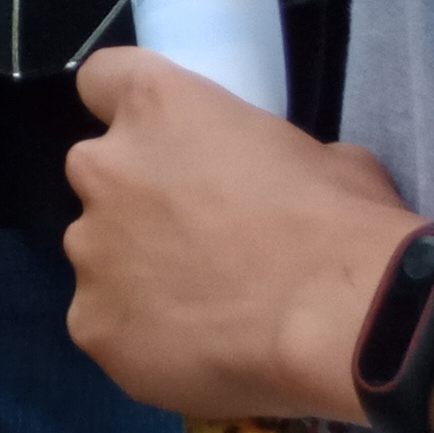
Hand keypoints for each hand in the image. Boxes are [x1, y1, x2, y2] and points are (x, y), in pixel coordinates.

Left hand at [64, 44, 416, 418]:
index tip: (162, 139)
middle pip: (102, 177)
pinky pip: (108, 324)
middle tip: (203, 244)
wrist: (343, 322)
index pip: (104, 78)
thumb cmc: (343, 226)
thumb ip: (265, 157)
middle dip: (141, 204)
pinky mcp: (92, 324)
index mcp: (155, 108)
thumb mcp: (324, 159)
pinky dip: (144, 339)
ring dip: (140, 274)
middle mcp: (103, 169)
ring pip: (102, 256)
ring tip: (210, 313)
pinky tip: (199, 354)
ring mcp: (89, 250)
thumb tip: (274, 186)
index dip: (130, 109)